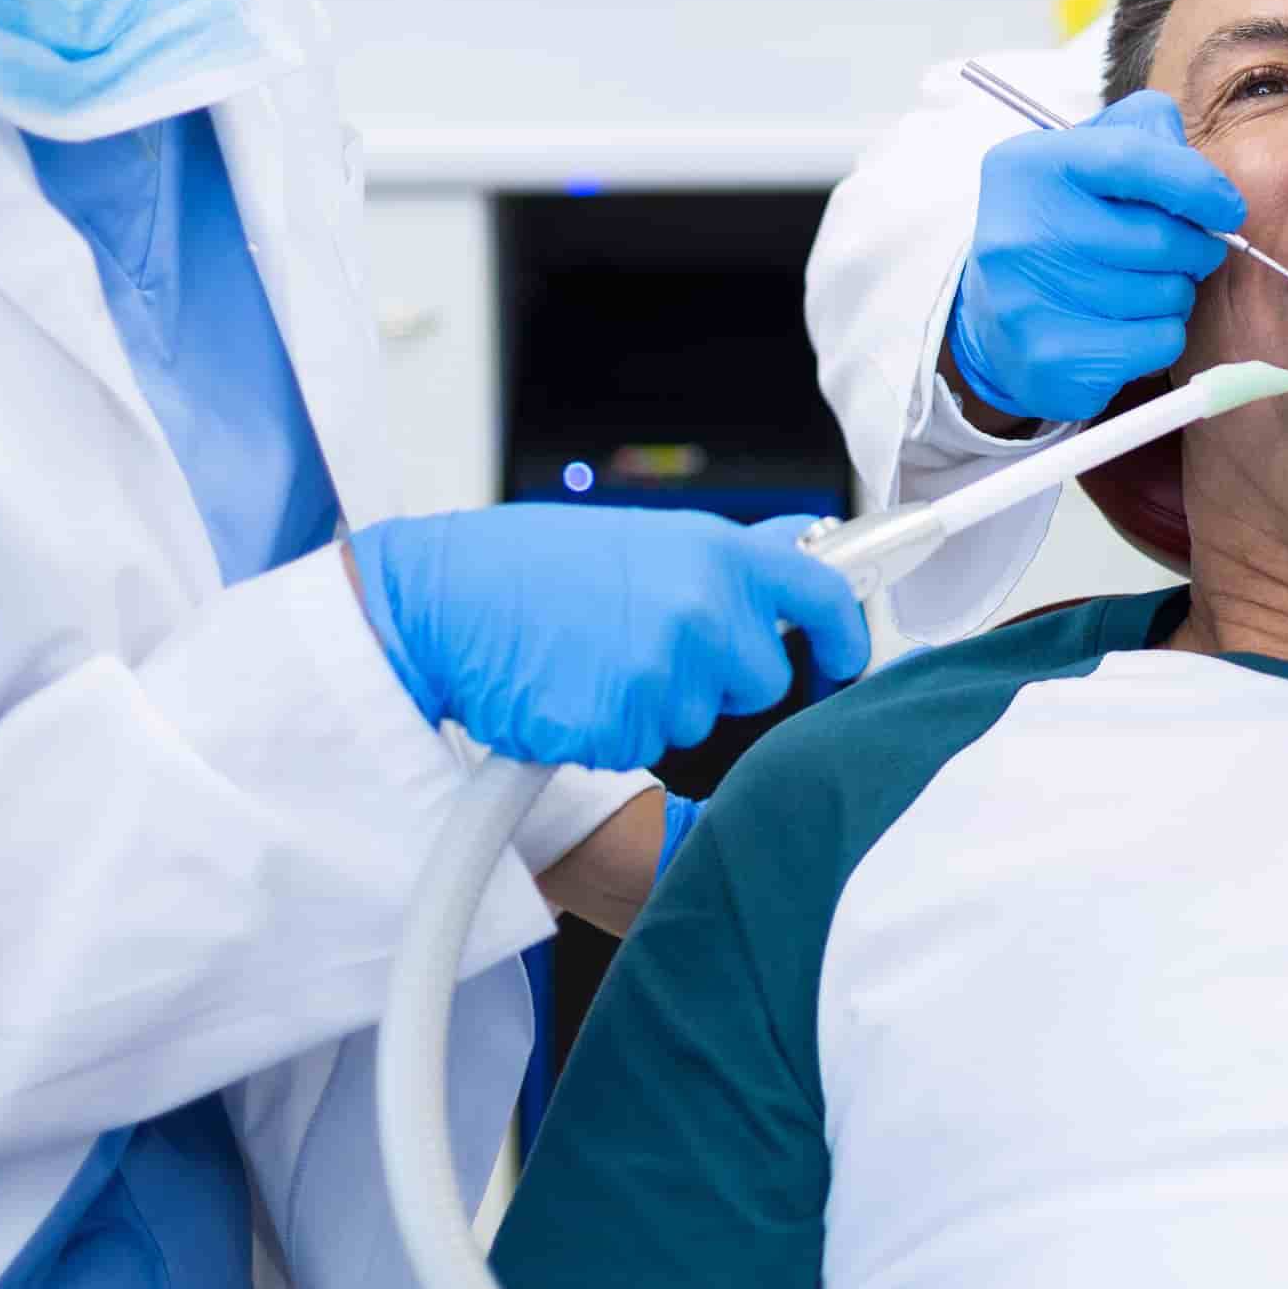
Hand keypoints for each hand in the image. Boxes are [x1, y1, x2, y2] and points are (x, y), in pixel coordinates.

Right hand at [349, 508, 869, 768]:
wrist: (443, 599)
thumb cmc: (533, 568)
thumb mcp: (647, 538)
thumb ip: (726, 560)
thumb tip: (809, 548)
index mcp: (717, 554)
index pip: (825, 597)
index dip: (844, 639)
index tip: (844, 661)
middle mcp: (705, 611)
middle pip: (763, 681)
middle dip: (721, 681)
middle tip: (649, 648)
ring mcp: (666, 672)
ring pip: (698, 721)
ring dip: (656, 706)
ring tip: (593, 658)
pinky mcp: (623, 727)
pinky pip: (641, 750)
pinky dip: (610, 732)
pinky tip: (569, 689)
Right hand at [944, 89, 1245, 422]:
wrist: (993, 321)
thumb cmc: (1062, 227)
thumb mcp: (1086, 159)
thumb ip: (1146, 134)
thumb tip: (1204, 177)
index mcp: (1029, 167)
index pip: (1132, 158)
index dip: (1197, 184)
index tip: (1228, 209)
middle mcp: (1019, 232)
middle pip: (1159, 237)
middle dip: (1197, 248)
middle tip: (1190, 252)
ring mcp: (1029, 301)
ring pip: (1165, 293)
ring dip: (1178, 292)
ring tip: (1150, 287)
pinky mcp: (1051, 360)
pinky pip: (1158, 341)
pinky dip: (1164, 334)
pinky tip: (1133, 327)